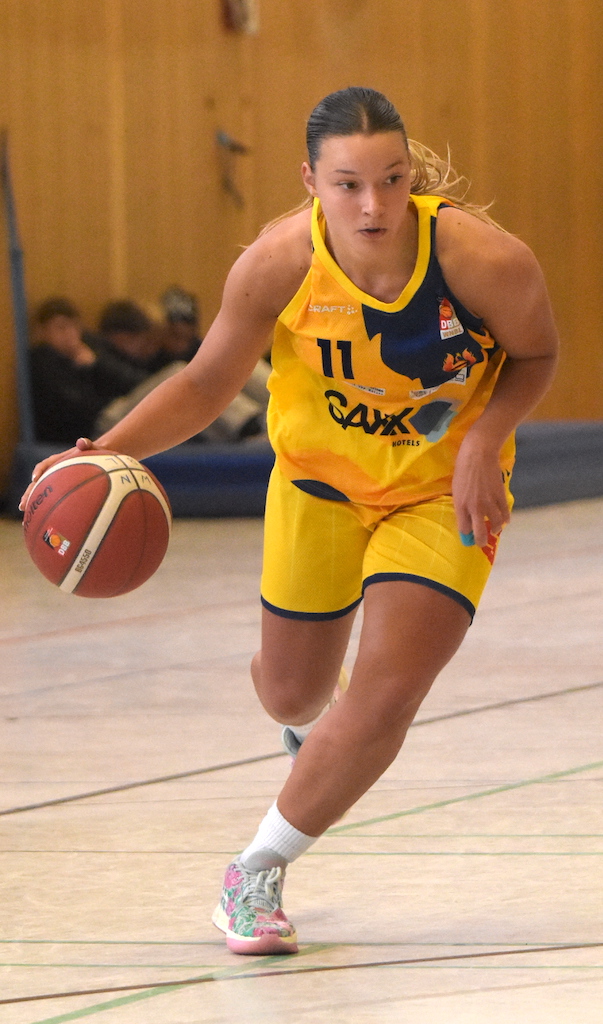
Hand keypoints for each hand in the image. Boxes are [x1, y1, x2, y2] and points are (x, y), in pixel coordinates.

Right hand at [18, 437, 98, 511]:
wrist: (98, 458)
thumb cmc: (95, 453)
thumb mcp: (93, 448)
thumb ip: (87, 444)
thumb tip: (82, 442)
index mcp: (58, 460)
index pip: (45, 464)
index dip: (39, 471)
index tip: (35, 478)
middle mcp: (53, 471)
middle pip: (37, 483)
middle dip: (29, 494)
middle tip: (23, 505)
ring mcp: (55, 481)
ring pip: (40, 493)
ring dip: (32, 503)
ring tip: (24, 515)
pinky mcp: (59, 490)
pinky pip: (50, 499)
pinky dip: (44, 509)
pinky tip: (40, 521)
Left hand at [452, 434, 510, 548]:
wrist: (479, 453)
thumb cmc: (463, 467)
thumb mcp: (456, 487)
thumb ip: (461, 502)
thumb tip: (465, 516)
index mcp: (460, 505)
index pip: (464, 529)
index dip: (466, 535)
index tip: (468, 537)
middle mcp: (474, 507)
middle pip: (479, 533)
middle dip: (480, 541)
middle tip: (481, 543)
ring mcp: (489, 503)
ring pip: (496, 525)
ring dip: (496, 529)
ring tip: (495, 529)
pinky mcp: (500, 496)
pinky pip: (505, 514)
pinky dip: (505, 519)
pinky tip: (504, 520)